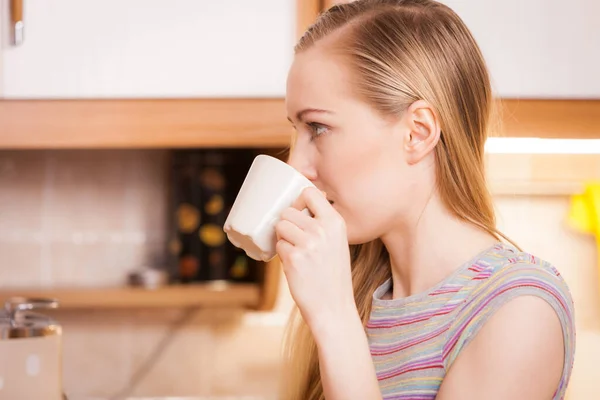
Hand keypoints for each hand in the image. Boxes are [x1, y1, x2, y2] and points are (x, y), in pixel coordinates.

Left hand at [275, 187, 356, 335]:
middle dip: (288, 224)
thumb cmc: (333, 274)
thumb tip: (301, 202)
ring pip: (280, 227)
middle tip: (296, 240)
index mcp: (336, 222)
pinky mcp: (293, 258)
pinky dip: (283, 255)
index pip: (310, 193)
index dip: (299, 201)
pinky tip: (296, 266)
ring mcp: (307, 243)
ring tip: (297, 253)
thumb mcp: (337, 242)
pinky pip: (278, 245)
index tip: (298, 212)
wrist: (333, 307)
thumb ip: (323, 223)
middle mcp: (322, 230)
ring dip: (284, 239)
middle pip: (288, 211)